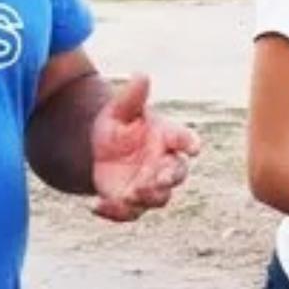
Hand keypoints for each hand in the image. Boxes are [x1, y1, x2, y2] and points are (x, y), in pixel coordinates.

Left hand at [90, 75, 201, 221]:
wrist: (100, 149)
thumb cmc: (120, 124)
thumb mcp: (120, 109)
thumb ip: (132, 96)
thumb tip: (141, 75)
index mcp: (168, 137)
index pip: (185, 139)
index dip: (190, 143)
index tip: (192, 147)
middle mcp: (164, 164)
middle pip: (177, 174)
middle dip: (169, 178)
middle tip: (157, 179)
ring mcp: (150, 185)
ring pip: (158, 197)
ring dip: (146, 197)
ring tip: (128, 195)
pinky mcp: (132, 202)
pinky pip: (129, 213)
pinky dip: (115, 213)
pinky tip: (96, 206)